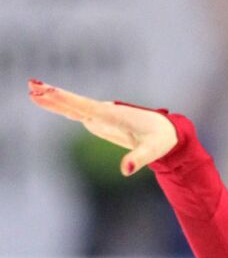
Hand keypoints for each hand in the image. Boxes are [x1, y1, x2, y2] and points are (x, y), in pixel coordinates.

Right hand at [27, 79, 176, 175]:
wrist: (166, 131)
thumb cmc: (161, 140)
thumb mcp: (153, 152)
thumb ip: (138, 160)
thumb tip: (126, 171)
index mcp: (115, 116)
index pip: (87, 107)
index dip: (68, 100)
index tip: (50, 91)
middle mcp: (106, 112)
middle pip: (76, 104)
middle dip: (55, 97)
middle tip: (32, 86)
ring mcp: (101, 115)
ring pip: (74, 107)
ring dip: (54, 99)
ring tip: (32, 91)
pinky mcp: (100, 121)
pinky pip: (77, 112)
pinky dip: (62, 107)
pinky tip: (48, 101)